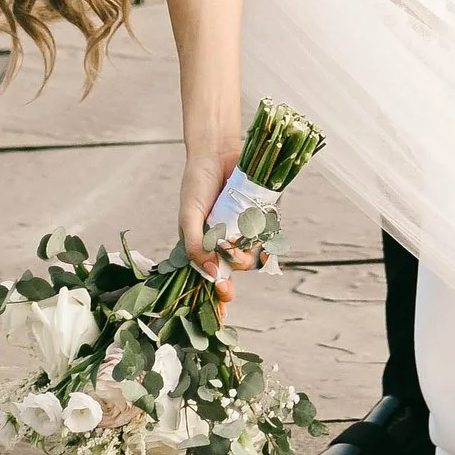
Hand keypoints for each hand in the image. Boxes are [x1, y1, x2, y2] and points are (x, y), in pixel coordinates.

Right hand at [179, 141, 262, 288]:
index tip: (224, 302)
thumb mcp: (190, 217)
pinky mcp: (257, 216)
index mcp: (203, 246)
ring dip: (249, 252)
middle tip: (234, 271)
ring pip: (251, 253)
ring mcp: (241, 230)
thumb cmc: (197, 184)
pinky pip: (264, 234)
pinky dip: (264, 236)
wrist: (217, 152)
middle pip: (234, 268)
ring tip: (242, 243)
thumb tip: (211, 273)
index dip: (217, 294)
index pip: (210, 277)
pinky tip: (260, 232)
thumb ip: (197, 246)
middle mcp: (223, 241)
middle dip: (236, 271)